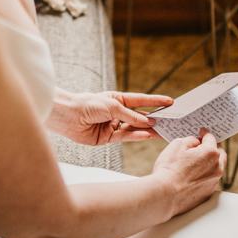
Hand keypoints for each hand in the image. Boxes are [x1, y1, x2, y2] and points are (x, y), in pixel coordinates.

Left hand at [47, 89, 174, 145]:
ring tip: (162, 131)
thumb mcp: (112, 106)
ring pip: (134, 129)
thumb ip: (131, 115)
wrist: (67, 116)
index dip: (155, 101)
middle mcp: (116, 113)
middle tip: (170, 121)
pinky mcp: (107, 138)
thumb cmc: (87, 104)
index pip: (140, 100)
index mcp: (117, 99)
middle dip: (153, 119)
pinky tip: (147, 135)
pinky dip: (136, 136)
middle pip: (139, 117)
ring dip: (147, 130)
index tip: (170, 102)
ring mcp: (112, 126)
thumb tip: (147, 123)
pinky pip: (125, 137)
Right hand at [152, 128, 225, 218]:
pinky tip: (191, 176)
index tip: (201, 133)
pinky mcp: (208, 194)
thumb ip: (191, 140)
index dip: (204, 134)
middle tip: (200, 147)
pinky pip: (209, 180)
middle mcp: (216, 168)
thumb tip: (196, 142)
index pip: (211, 138)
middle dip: (211, 149)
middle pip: (219, 154)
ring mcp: (213, 182)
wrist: (165, 195)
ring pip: (215, 168)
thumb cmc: (170, 169)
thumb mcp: (177, 145)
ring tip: (194, 162)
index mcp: (211, 153)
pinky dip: (204, 176)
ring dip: (208, 163)